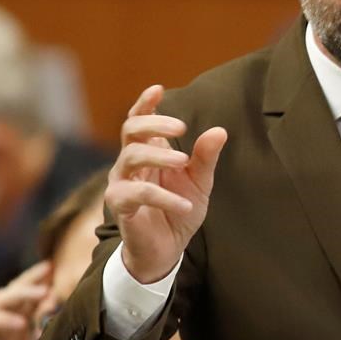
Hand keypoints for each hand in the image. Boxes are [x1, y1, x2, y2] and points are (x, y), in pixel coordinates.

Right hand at [0, 262, 54, 339]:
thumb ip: (45, 334)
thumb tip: (60, 306)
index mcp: (16, 330)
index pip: (26, 299)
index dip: (39, 283)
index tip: (57, 269)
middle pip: (11, 293)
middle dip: (29, 279)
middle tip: (48, 268)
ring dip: (19, 294)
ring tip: (41, 293)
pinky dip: (2, 320)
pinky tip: (20, 324)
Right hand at [106, 85, 226, 282]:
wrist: (167, 250)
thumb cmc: (179, 209)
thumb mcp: (199, 182)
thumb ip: (205, 157)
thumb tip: (219, 130)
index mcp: (149, 152)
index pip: (138, 120)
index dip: (144, 103)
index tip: (158, 89)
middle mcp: (130, 164)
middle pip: (131, 130)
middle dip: (154, 123)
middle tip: (181, 126)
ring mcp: (122, 184)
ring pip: (130, 157)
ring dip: (158, 155)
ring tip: (183, 162)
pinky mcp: (121, 207)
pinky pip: (137, 194)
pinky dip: (163, 197)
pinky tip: (186, 204)